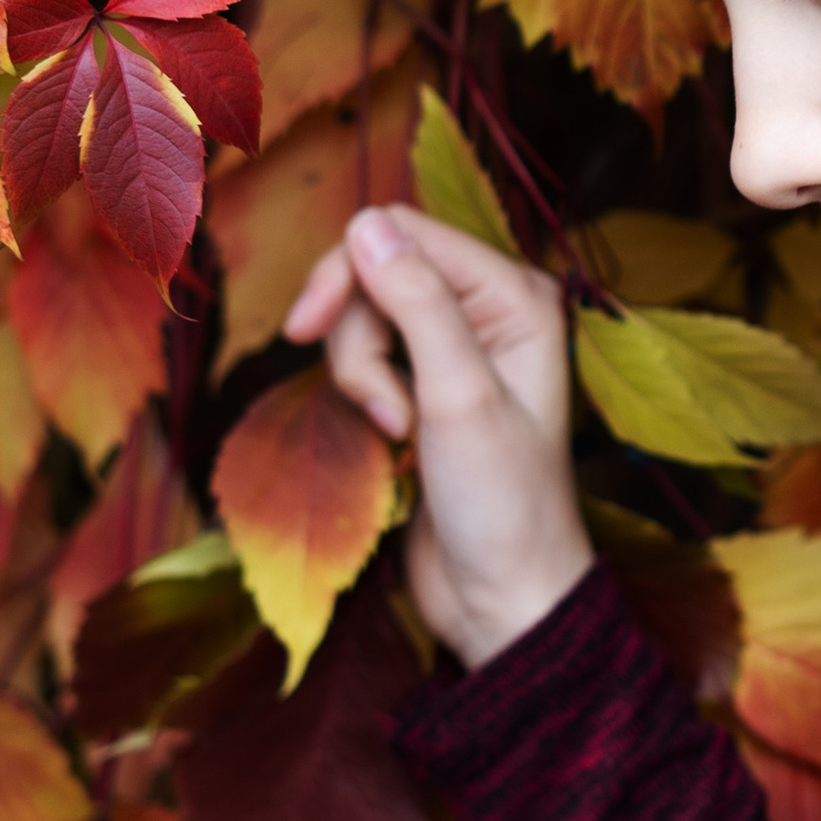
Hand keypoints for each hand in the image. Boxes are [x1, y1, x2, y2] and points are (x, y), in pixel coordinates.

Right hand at [285, 205, 594, 667]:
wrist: (502, 596)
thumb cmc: (503, 504)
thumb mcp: (459, 396)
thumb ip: (417, 303)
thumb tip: (365, 224)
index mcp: (514, 294)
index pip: (402, 232)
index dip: (347, 273)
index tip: (306, 331)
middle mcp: (489, 309)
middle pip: (374, 273)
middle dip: (356, 338)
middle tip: (378, 406)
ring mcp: (455, 349)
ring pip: (361, 320)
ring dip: (359, 376)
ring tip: (397, 433)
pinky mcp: (425, 387)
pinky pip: (365, 360)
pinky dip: (362, 396)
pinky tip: (392, 441)